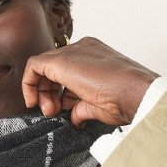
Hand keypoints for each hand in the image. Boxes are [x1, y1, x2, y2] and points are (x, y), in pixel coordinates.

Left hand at [21, 36, 158, 128]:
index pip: (67, 73)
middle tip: (52, 112)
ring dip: (40, 92)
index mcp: (94, 57)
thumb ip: (81, 107)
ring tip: (50, 111)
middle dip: (47, 93)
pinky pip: (34, 65)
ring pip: (43, 67)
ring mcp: (73, 53)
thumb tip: (74, 117)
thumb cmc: (127, 100)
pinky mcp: (62, 61)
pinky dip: (29, 84)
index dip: (59, 94)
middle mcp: (83, 50)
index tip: (59, 111)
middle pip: (53, 69)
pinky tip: (34, 102)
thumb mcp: (99, 105)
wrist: (138, 93)